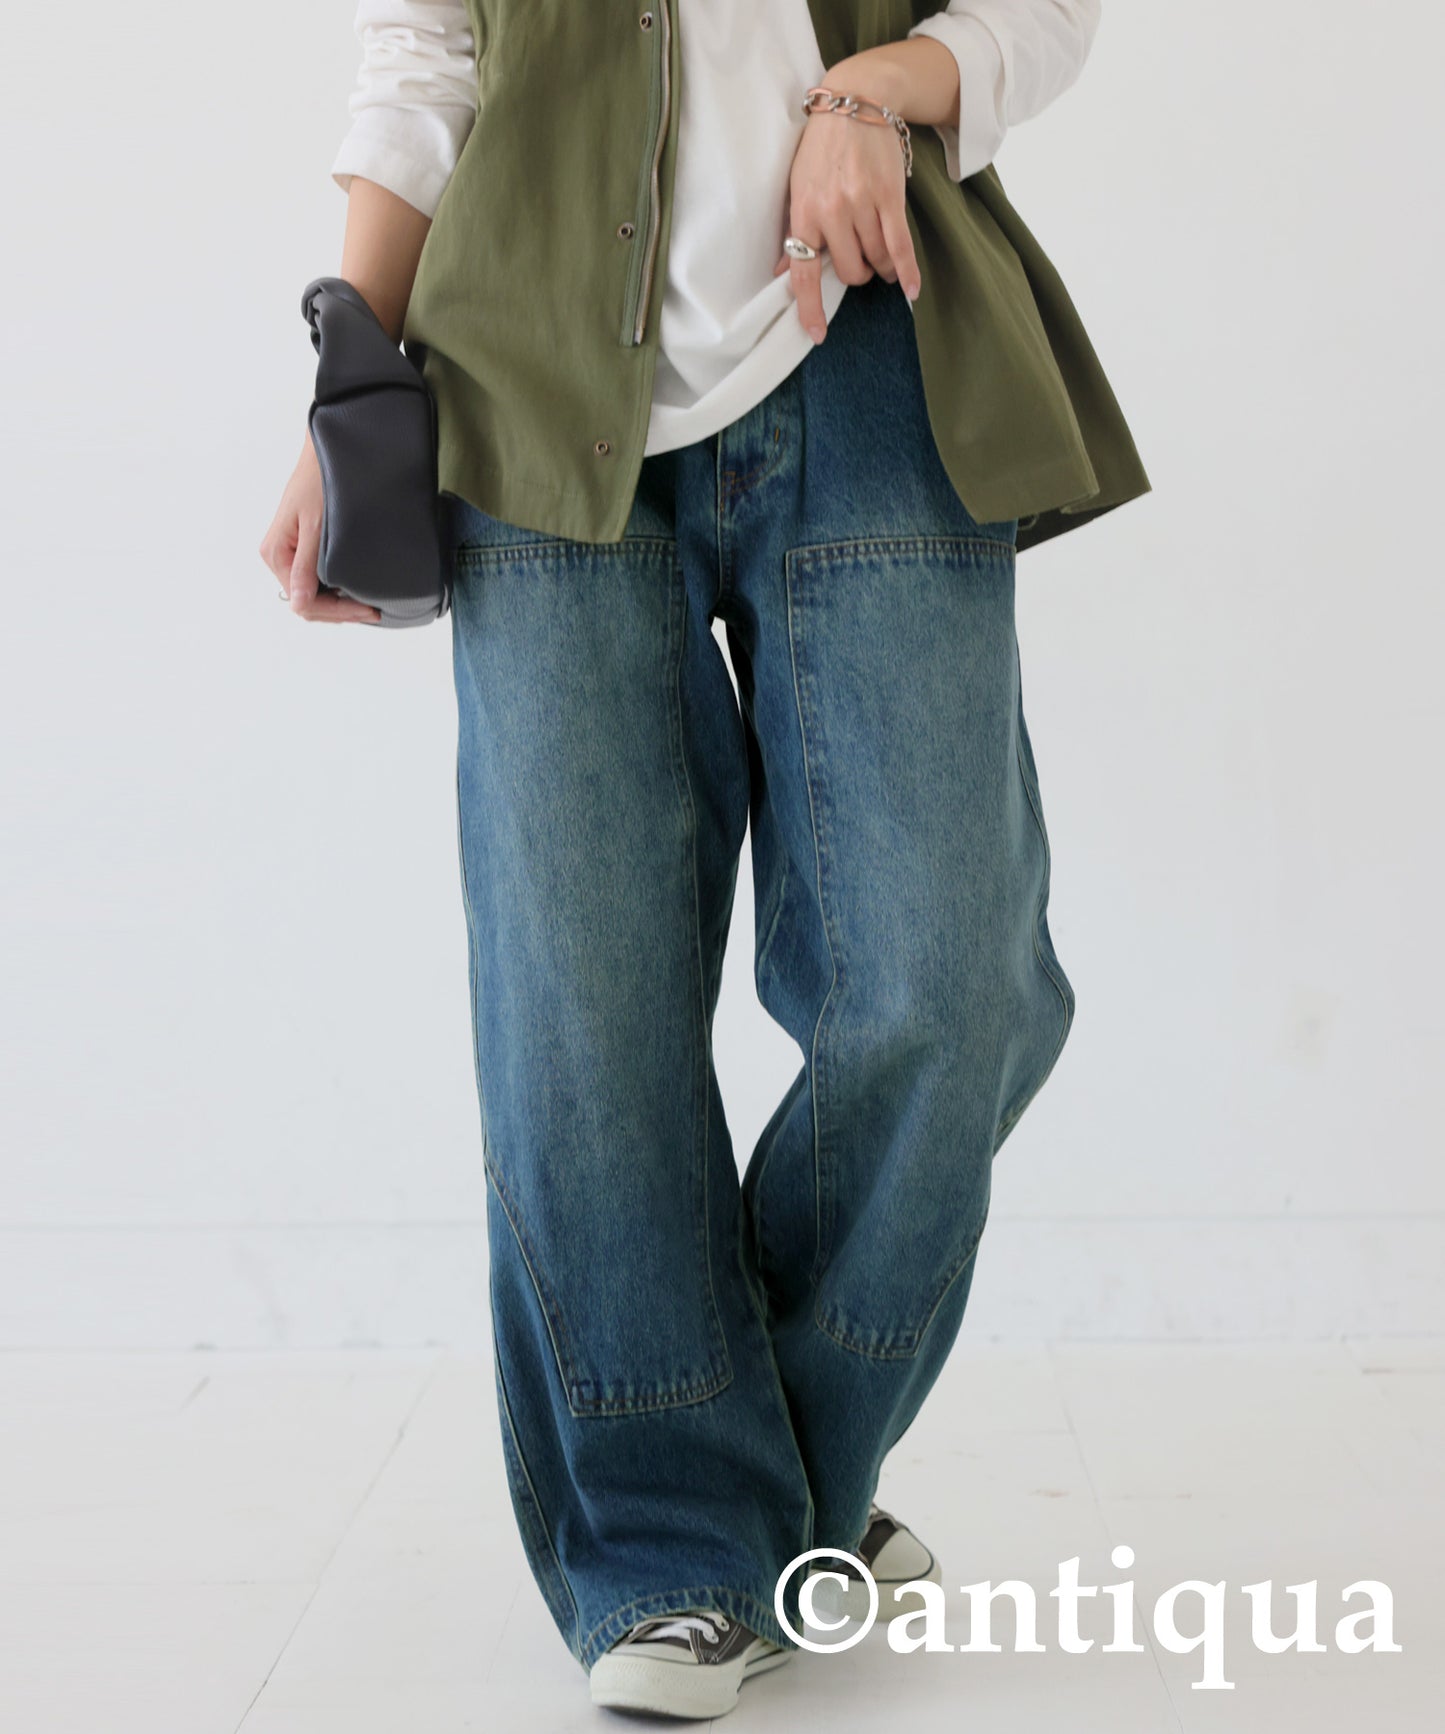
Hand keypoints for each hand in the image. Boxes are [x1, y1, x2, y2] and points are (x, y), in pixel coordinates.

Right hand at [258, 432, 381, 624]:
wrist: (325, 453)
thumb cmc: (319, 481)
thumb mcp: (315, 526)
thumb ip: (306, 567)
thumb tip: (298, 604)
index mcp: (276, 554)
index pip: (304, 602)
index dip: (337, 612)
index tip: (369, 610)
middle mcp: (279, 557)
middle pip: (307, 602)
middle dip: (340, 611)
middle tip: (375, 611)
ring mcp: (289, 554)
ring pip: (312, 594)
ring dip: (339, 604)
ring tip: (369, 604)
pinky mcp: (301, 548)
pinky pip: (316, 580)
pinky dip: (336, 590)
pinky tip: (356, 590)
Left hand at [774, 68, 921, 344]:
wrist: (855, 101)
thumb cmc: (822, 149)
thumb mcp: (797, 186)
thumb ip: (794, 229)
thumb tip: (782, 270)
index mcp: (804, 213)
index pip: (804, 273)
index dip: (810, 308)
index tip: (817, 334)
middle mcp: (831, 212)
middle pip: (850, 270)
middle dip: (858, 273)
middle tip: (861, 260)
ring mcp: (862, 204)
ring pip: (876, 260)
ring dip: (882, 266)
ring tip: (882, 256)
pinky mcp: (889, 196)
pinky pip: (900, 245)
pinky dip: (907, 271)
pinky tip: (910, 290)